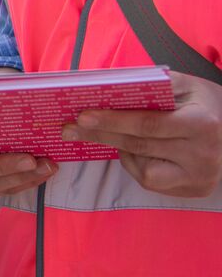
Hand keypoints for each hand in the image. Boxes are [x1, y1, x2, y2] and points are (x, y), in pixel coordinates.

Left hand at [63, 70, 221, 196]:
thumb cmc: (207, 104)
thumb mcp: (187, 86)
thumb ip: (154, 85)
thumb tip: (108, 87)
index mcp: (201, 124)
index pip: (148, 124)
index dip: (113, 121)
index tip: (83, 115)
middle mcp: (202, 155)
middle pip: (139, 146)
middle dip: (100, 135)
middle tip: (69, 128)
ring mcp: (199, 178)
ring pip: (142, 168)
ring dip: (119, 149)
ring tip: (106, 134)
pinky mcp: (194, 191)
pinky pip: (151, 179)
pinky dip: (137, 163)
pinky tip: (136, 150)